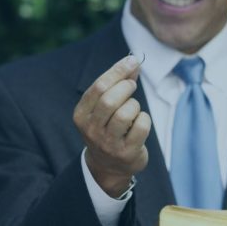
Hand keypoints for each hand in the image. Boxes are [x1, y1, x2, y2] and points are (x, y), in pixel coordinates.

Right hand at [73, 54, 150, 196]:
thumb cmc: (109, 127)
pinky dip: (144, 119)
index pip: (99, 86)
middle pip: (110, 99)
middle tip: (132, 87)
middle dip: (126, 87)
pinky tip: (139, 124)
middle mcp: (91, 130)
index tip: (133, 60)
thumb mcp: (105, 106)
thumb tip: (134, 61)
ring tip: (133, 110)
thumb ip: (117, 83)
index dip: (118, 70)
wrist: (109, 166)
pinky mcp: (126, 152)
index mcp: (81, 114)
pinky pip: (141, 126)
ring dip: (135, 106)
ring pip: (126, 113)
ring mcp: (108, 143)